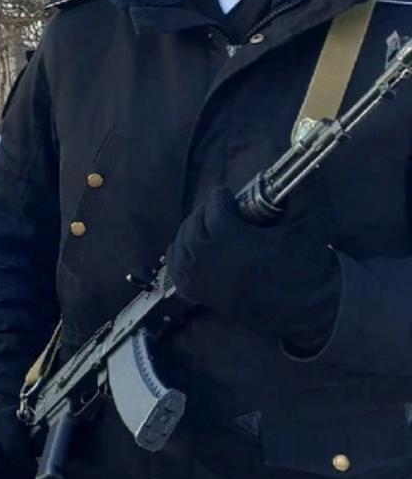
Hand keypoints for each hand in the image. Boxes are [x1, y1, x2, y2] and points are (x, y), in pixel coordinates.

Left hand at [166, 186, 339, 346]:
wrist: (304, 310)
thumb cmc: (305, 267)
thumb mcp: (305, 225)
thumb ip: (297, 193)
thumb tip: (296, 169)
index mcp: (229, 238)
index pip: (213, 206)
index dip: (221, 197)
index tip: (230, 196)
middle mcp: (206, 257)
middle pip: (194, 223)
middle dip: (206, 212)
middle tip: (221, 210)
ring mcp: (197, 277)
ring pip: (181, 242)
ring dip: (192, 230)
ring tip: (210, 228)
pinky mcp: (196, 293)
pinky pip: (174, 267)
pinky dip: (179, 253)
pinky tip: (193, 248)